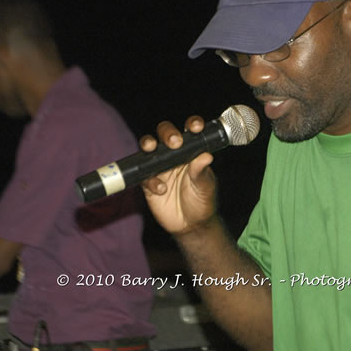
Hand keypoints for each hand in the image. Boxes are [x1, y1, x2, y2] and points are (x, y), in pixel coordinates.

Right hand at [139, 117, 218, 234]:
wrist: (191, 225)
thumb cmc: (202, 202)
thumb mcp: (206, 187)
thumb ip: (202, 172)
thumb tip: (206, 156)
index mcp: (192, 152)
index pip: (191, 132)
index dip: (192, 125)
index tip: (196, 127)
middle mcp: (174, 156)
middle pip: (165, 134)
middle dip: (168, 133)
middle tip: (174, 142)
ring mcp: (160, 168)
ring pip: (149, 149)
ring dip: (149, 145)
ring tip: (152, 149)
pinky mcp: (148, 183)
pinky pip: (144, 175)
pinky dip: (151, 180)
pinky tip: (161, 189)